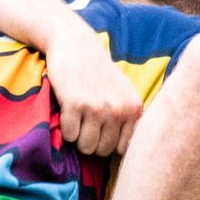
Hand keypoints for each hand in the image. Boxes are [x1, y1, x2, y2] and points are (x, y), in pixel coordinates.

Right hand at [45, 23, 143, 156]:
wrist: (76, 44)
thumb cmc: (98, 73)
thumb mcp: (124, 93)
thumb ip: (129, 119)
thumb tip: (130, 155)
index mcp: (134, 109)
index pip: (122, 149)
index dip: (107, 142)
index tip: (100, 129)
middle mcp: (120, 110)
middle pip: (103, 151)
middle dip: (91, 141)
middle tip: (85, 121)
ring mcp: (98, 108)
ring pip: (86, 147)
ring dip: (78, 136)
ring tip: (78, 117)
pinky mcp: (76, 105)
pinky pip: (69, 135)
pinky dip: (65, 127)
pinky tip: (68, 109)